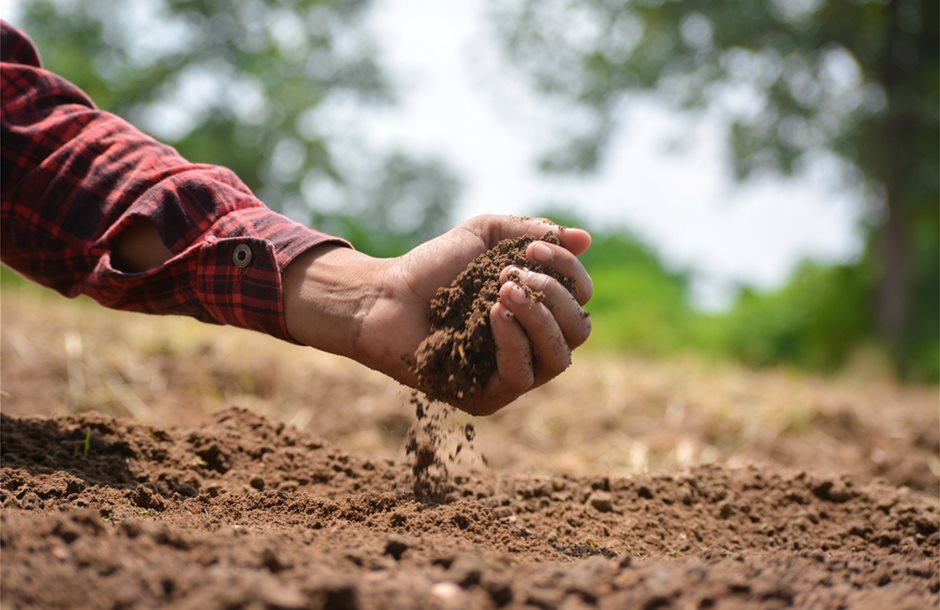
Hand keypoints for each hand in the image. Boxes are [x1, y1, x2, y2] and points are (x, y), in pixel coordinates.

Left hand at [283, 215, 592, 414]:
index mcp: (539, 311)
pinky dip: (513, 341)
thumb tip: (583, 239)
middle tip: (513, 274)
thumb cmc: (434, 267)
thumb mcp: (486, 236)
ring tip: (504, 290)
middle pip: (578, 329)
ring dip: (538, 318)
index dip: (567, 271)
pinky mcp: (486, 398)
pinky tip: (493, 314)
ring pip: (558, 357)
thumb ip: (532, 233)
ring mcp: (512, 375)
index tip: (533, 249)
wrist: (383, 296)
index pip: (579, 299)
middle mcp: (532, 346)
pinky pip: (520, 376)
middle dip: (553, 295)